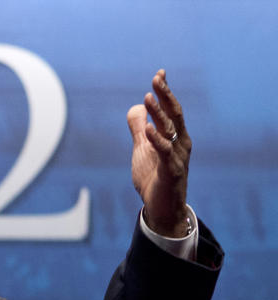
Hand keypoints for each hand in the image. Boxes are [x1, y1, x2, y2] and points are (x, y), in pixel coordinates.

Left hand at [126, 69, 191, 236]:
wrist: (161, 209)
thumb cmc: (154, 178)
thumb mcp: (142, 150)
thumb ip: (139, 130)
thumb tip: (135, 107)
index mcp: (174, 137)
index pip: (170, 109)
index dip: (165, 92)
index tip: (159, 73)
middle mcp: (180, 144)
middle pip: (174, 114)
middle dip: (165, 96)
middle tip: (156, 78)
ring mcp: (177, 157)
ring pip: (170, 131)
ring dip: (159, 113)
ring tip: (148, 97)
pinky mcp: (172, 172)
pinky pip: (164, 153)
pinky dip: (156, 140)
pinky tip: (148, 129)